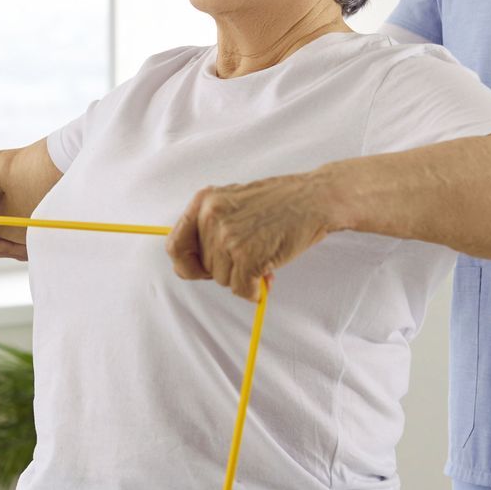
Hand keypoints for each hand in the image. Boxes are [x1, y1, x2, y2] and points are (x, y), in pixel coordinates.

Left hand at [167, 174, 330, 301]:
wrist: (315, 198)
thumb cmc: (279, 202)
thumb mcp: (233, 202)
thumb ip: (211, 227)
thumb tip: (192, 267)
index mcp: (203, 201)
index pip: (175, 245)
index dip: (186, 264)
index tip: (199, 271)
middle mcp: (211, 218)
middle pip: (204, 267)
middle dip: (227, 269)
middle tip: (251, 257)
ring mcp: (229, 238)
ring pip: (223, 280)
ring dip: (244, 277)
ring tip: (264, 256)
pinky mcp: (248, 257)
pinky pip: (242, 290)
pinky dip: (255, 291)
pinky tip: (268, 274)